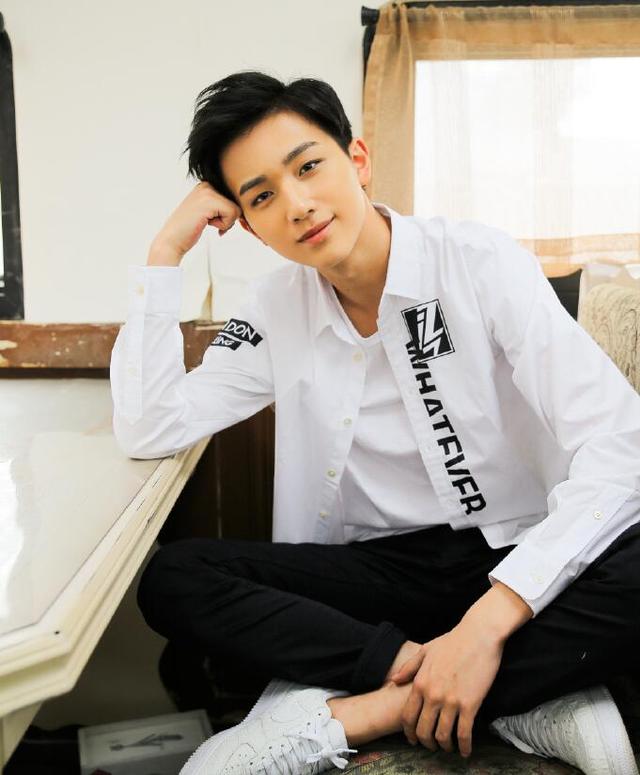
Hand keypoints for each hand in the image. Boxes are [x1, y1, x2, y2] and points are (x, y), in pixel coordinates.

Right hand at [149, 181, 242, 265]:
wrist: (172, 239)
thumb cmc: (189, 229)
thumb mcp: (209, 212)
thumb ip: (224, 206)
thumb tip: (246, 208)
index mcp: (206, 185)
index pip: (234, 198)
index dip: (229, 213)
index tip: (215, 220)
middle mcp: (207, 184)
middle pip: (237, 203)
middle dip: (228, 218)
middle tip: (211, 222)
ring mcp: (208, 191)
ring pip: (236, 209)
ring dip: (225, 222)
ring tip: (207, 222)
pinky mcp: (210, 201)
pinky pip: (232, 214)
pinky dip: (223, 225)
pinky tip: (207, 224)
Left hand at [390, 617, 504, 757]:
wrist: (478, 635)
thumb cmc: (453, 641)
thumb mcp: (425, 650)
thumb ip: (409, 668)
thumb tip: (394, 681)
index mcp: (420, 682)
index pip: (408, 717)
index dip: (409, 733)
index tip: (414, 740)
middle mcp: (432, 695)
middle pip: (423, 730)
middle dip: (426, 743)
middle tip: (432, 746)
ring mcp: (451, 701)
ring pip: (442, 735)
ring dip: (445, 746)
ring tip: (449, 747)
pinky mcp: (470, 704)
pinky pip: (464, 733)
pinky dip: (464, 746)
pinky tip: (465, 751)